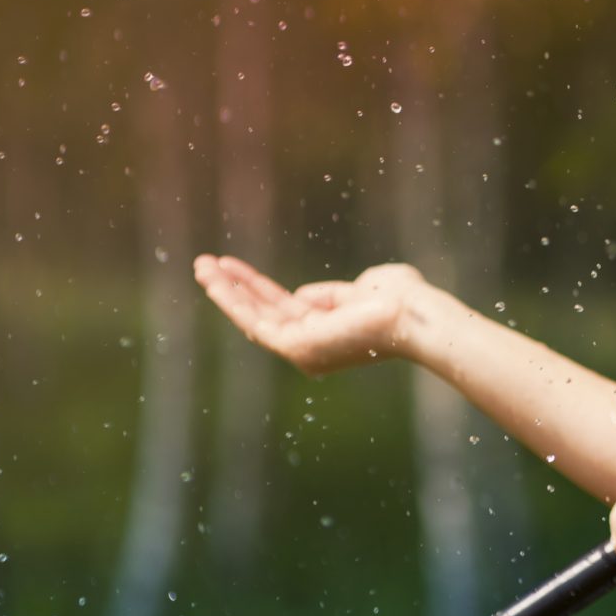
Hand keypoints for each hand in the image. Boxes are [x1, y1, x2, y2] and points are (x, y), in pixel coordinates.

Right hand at [193, 254, 426, 376]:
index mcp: (328, 333)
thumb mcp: (362, 290)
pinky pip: (255, 322)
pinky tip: (214, 279)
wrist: (415, 315)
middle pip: (263, 314)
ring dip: (225, 291)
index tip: (235, 268)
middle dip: (234, 289)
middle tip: (206, 265)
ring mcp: (303, 351)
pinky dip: (232, 300)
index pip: (285, 310)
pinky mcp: (296, 348)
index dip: (258, 289)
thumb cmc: (402, 301)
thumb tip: (299, 296)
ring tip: (200, 266)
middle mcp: (312, 347)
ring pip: (253, 318)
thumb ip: (331, 294)